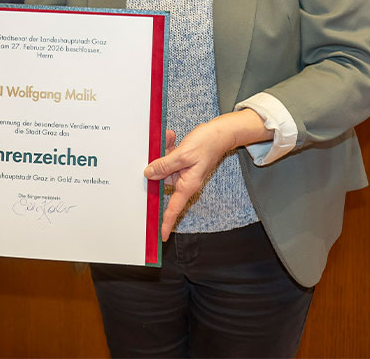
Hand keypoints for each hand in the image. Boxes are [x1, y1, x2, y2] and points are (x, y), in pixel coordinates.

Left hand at [144, 109, 266, 240]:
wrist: (220, 132)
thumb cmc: (207, 144)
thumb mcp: (183, 154)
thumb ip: (165, 164)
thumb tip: (149, 173)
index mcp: (187, 185)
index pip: (174, 208)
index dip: (167, 222)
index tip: (160, 235)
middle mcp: (184, 180)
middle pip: (163, 182)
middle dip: (156, 167)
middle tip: (154, 154)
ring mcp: (183, 171)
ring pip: (164, 166)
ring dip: (163, 153)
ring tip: (170, 140)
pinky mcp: (181, 161)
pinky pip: (169, 157)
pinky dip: (168, 147)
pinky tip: (171, 137)